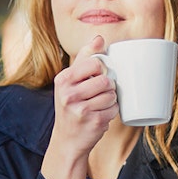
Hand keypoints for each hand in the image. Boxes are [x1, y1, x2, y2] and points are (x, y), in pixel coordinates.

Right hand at [50, 35, 118, 156]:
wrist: (67, 140)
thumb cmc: (71, 106)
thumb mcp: (71, 82)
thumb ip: (85, 58)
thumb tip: (99, 38)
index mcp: (63, 79)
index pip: (94, 63)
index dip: (101, 70)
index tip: (95, 78)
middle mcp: (68, 94)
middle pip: (105, 80)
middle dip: (107, 88)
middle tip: (98, 95)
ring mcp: (80, 109)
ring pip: (111, 95)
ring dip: (110, 101)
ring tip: (98, 106)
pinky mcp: (93, 121)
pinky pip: (114, 109)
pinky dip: (111, 113)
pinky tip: (100, 116)